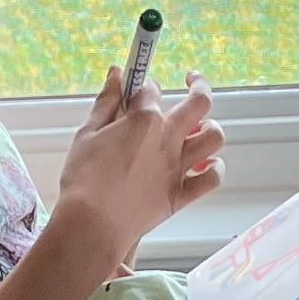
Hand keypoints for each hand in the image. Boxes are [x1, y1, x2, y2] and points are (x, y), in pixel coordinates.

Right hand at [52, 71, 222, 273]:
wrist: (92, 224)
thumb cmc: (83, 179)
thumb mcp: (87, 133)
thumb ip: (106, 101)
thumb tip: (117, 74)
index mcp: (145, 120)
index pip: (151, 90)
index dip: (142, 87)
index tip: (135, 91)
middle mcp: (169, 139)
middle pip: (200, 102)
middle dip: (199, 84)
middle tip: (192, 81)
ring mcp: (178, 168)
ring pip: (215, 138)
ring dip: (210, 128)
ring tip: (197, 128)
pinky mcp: (181, 195)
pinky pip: (213, 178)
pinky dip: (214, 169)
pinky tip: (203, 165)